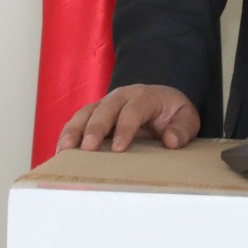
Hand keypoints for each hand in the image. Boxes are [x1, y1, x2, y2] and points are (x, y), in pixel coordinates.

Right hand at [57, 85, 200, 154]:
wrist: (162, 102)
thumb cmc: (172, 113)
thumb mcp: (187, 118)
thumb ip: (183, 129)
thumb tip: (171, 141)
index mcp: (145, 96)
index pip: (133, 109)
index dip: (125, 128)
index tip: (119, 149)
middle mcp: (121, 97)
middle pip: (104, 108)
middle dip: (95, 128)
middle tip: (88, 149)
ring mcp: (104, 104)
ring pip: (85, 113)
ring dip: (74, 131)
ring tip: (64, 150)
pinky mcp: (94, 115)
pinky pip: (77, 122)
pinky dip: (67, 135)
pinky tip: (60, 151)